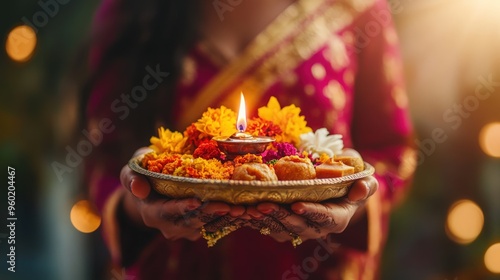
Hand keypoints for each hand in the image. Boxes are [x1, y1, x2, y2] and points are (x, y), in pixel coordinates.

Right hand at [119, 150, 244, 240]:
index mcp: (153, 213)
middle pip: (193, 221)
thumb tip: (140, 188)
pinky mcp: (201, 226)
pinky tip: (245, 209)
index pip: (168, 212)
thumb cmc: (142, 174)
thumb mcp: (131, 172)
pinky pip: (216, 223)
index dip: (182, 207)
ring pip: (207, 224)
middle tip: (231, 206)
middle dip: (212, 213)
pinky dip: (229, 217)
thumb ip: (131, 178)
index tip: (197, 200)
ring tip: (243, 208)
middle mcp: (171, 226)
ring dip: (225, 217)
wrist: (152, 189)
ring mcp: (187, 228)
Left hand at [245, 176, 377, 242]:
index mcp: (336, 219)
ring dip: (263, 220)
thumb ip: (366, 185)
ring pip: (279, 228)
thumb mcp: (364, 179)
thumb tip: (361, 188)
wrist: (335, 190)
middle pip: (297, 225)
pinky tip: (242, 210)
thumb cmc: (350, 181)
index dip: (311, 212)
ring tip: (249, 209)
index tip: (297, 205)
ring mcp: (299, 228)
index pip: (324, 217)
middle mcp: (316, 228)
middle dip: (280, 216)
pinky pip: (268, 225)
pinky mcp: (283, 224)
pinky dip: (255, 220)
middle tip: (264, 205)